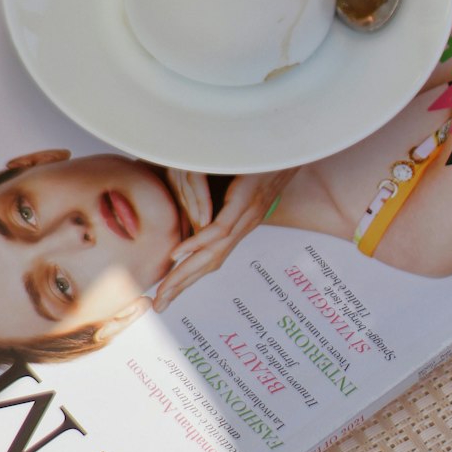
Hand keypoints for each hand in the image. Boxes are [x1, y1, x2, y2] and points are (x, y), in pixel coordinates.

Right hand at [152, 168, 296, 311]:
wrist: (292, 145)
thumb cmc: (265, 160)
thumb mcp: (239, 180)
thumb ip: (223, 197)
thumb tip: (205, 204)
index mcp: (241, 223)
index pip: (211, 257)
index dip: (189, 276)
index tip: (168, 292)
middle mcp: (243, 225)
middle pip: (209, 263)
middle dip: (182, 286)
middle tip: (160, 306)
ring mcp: (246, 215)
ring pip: (212, 253)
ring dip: (186, 274)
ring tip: (166, 290)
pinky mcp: (246, 201)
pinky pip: (219, 228)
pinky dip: (198, 243)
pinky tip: (179, 254)